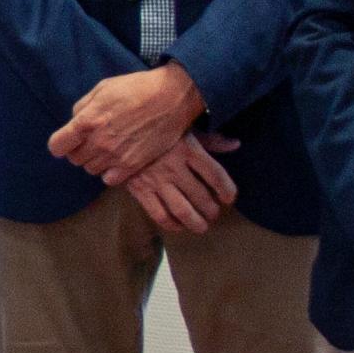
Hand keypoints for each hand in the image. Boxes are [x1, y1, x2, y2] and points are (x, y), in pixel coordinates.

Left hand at [52, 61, 206, 179]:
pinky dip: (110, 171)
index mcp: (87, 121)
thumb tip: (74, 122)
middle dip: (79, 149)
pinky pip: (109, 179)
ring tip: (108, 146)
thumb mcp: (103, 88)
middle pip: (74, 159)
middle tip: (93, 138)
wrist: (172, 97)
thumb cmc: (137, 88)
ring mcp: (115, 156)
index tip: (68, 139)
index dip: (60, 142)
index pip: (57, 146)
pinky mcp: (132, 166)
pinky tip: (118, 158)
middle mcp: (98, 142)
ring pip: (90, 169)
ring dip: (95, 160)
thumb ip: (83, 107)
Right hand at [120, 133, 238, 237]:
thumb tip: (235, 144)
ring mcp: (156, 181)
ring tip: (202, 225)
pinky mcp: (140, 190)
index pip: (216, 175)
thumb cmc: (156, 127)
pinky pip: (159, 215)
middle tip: (214, 214)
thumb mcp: (184, 127)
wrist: (118, 129)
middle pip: (201, 196)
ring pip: (183, 211)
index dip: (227, 190)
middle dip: (212, 210)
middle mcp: (174, 167)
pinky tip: (179, 225)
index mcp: (188, 148)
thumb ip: (210, 139)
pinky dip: (172, 225)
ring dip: (196, 222)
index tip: (229, 197)